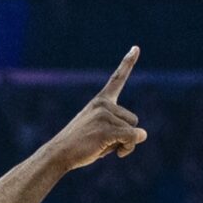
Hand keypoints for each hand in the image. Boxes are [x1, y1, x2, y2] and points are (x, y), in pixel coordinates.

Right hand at [47, 47, 146, 169]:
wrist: (58, 154)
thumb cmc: (78, 146)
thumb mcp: (99, 132)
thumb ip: (119, 130)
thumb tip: (143, 134)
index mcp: (100, 101)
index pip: (117, 79)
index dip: (127, 63)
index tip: (135, 48)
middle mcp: (103, 104)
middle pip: (132, 119)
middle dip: (125, 135)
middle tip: (104, 143)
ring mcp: (104, 115)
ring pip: (133, 130)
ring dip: (126, 143)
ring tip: (102, 147)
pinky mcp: (106, 130)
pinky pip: (131, 137)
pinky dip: (130, 146)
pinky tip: (119, 153)